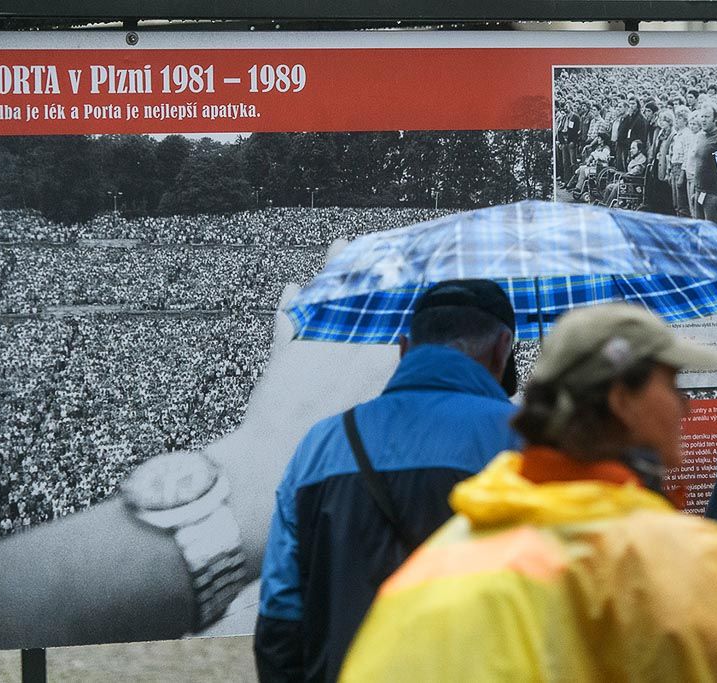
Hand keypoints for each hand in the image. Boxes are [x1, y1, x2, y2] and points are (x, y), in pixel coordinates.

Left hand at [199, 241, 399, 634]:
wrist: (278, 463)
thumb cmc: (340, 453)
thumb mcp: (388, 422)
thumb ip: (411, 396)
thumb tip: (438, 391)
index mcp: (382, 357)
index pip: (399, 313)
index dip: (407, 289)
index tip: (415, 269)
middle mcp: (352, 342)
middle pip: (366, 297)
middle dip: (373, 271)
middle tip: (381, 247)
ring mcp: (317, 344)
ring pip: (328, 298)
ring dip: (332, 271)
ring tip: (341, 246)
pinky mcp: (285, 354)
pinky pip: (286, 321)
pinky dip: (287, 306)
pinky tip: (290, 290)